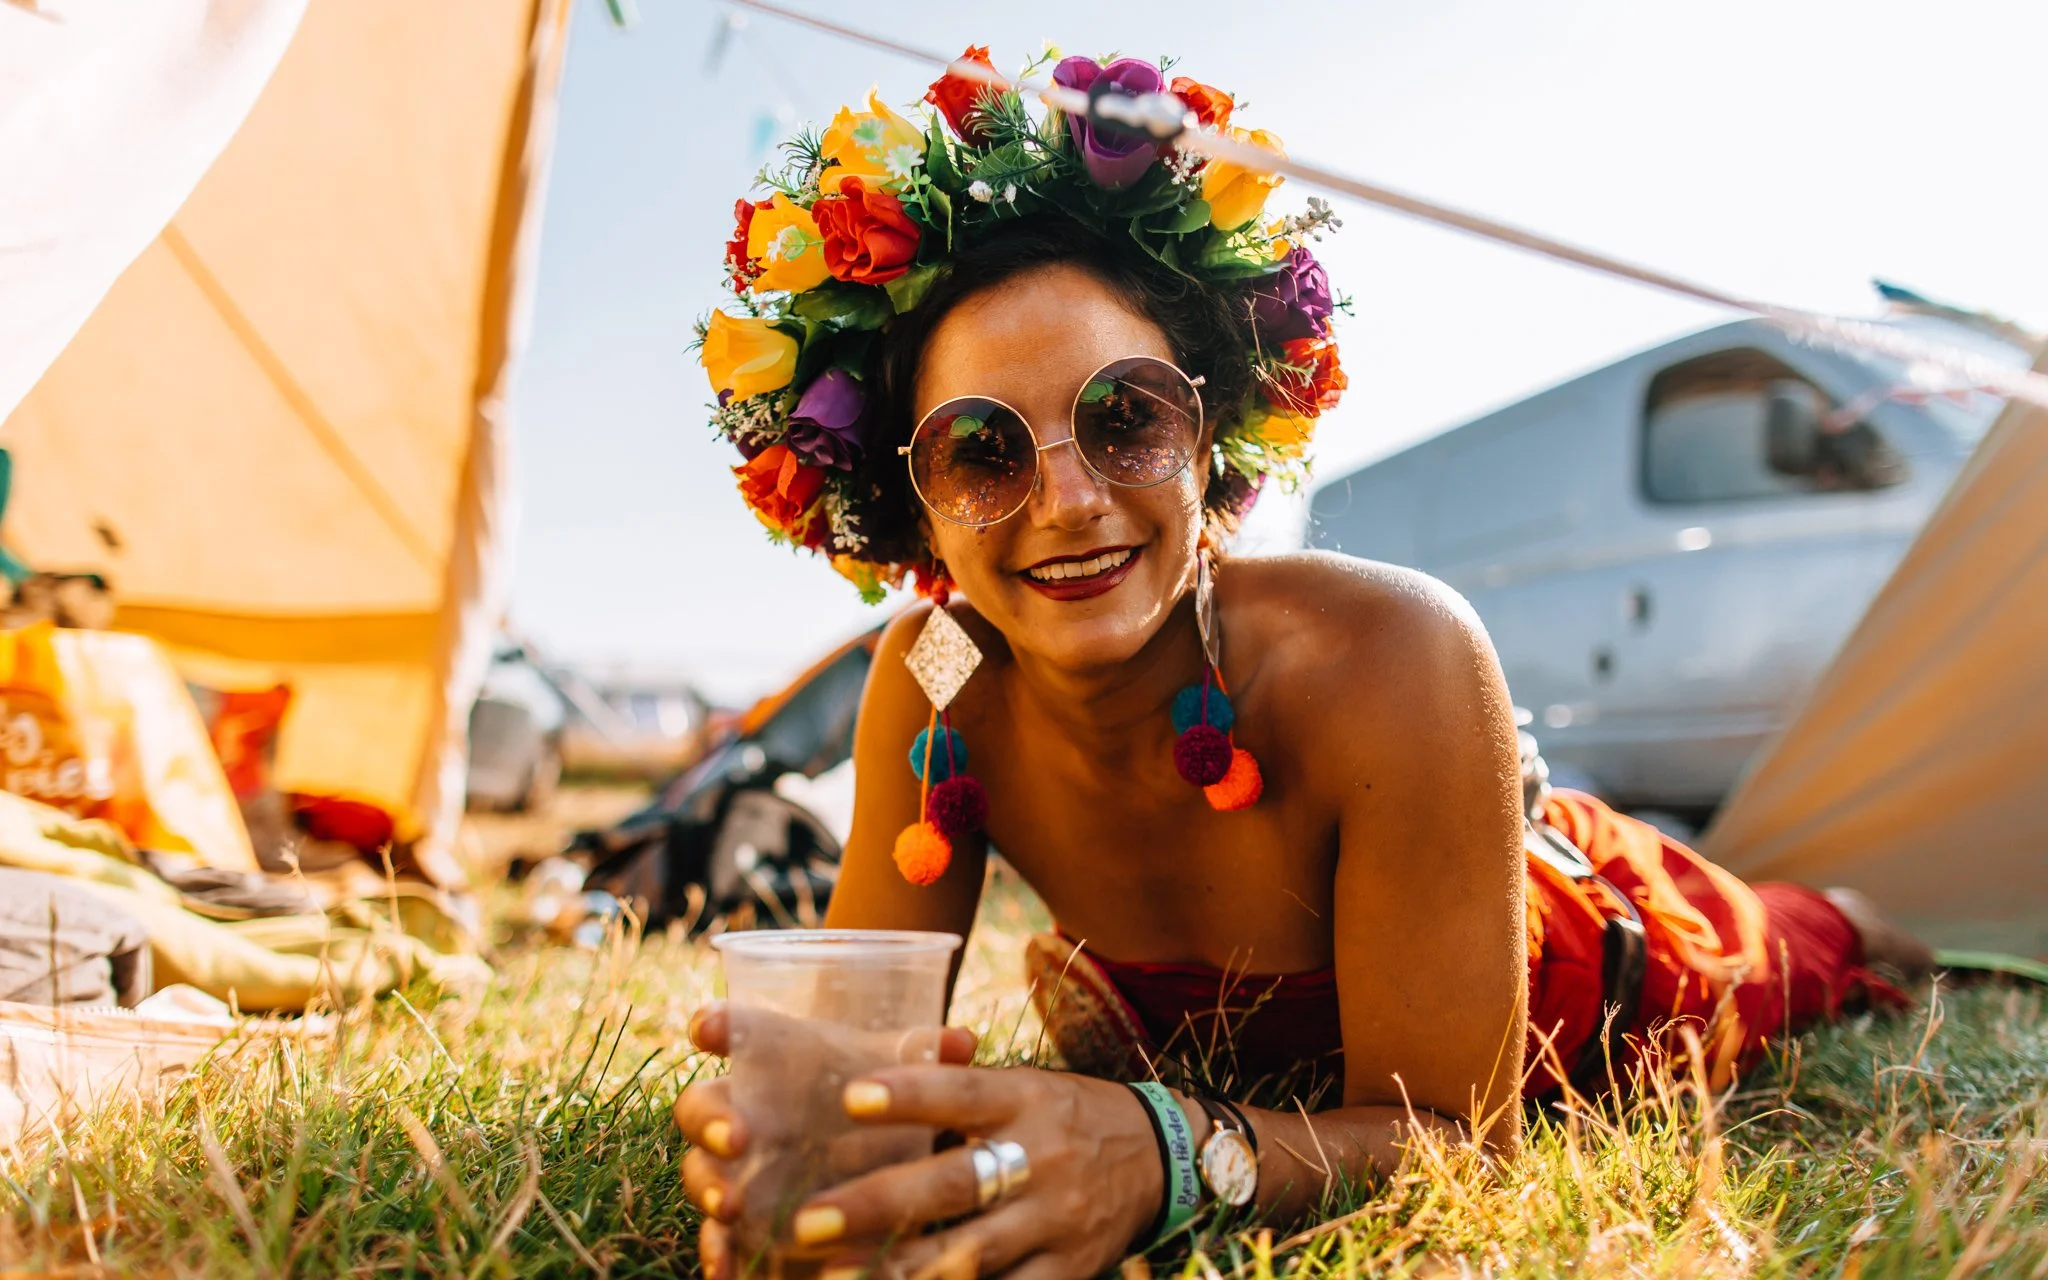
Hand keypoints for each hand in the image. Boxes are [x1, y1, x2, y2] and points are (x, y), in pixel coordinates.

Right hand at [673, 1003, 979, 1279]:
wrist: (871, 1174)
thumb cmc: (875, 1109)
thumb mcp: (901, 1083)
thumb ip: (925, 1058)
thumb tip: (964, 1042)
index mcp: (772, 1065)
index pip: (735, 1031)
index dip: (716, 1024)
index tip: (709, 1028)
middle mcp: (742, 1113)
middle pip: (701, 1107)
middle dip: (712, 1121)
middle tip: (737, 1137)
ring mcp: (734, 1171)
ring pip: (701, 1173)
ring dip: (709, 1188)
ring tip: (731, 1207)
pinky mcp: (740, 1224)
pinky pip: (713, 1236)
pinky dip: (715, 1250)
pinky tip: (726, 1268)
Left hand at [790, 1066, 1167, 1279]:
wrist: (1164, 1157)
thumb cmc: (1068, 1115)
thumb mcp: (1027, 1084)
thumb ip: (962, 1081)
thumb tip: (890, 1060)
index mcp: (1026, 1100)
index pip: (961, 1093)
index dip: (908, 1095)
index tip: (849, 1099)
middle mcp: (1042, 1158)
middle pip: (955, 1184)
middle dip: (877, 1205)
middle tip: (808, 1219)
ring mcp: (1057, 1221)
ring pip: (972, 1253)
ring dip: (901, 1268)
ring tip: (835, 1276)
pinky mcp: (1069, 1271)